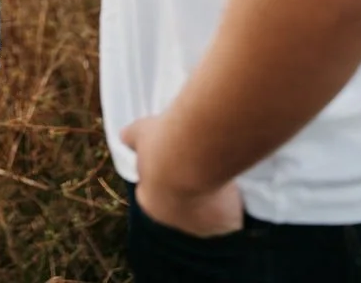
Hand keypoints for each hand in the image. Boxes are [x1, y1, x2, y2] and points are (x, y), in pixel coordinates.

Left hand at [121, 117, 243, 237]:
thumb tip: (123, 137)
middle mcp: (174, 222)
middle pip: (181, 210)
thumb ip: (131, 138)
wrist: (195, 152)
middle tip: (197, 169)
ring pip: (207, 216)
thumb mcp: (141, 133)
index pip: (152, 196)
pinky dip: (234, 207)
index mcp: (150, 202)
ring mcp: (202, 227)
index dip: (161, 180)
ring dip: (211, 201)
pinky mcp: (226, 224)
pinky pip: (231, 218)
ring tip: (219, 175)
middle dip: (187, 194)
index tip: (172, 164)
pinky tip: (237, 187)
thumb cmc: (163, 143)